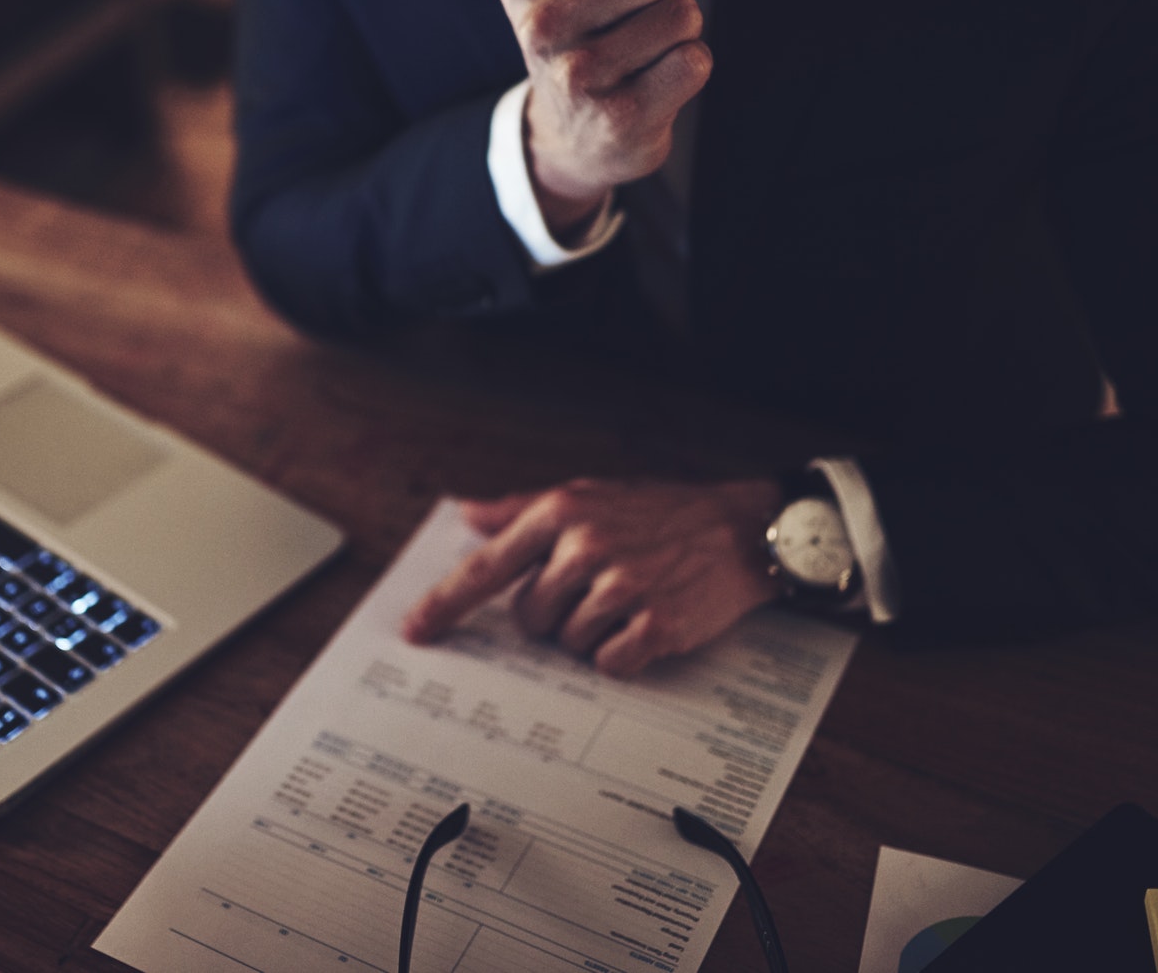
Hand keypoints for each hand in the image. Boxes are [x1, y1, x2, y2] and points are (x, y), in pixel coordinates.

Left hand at [401, 477, 785, 675]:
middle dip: (554, 614)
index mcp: (562, 513)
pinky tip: (646, 626)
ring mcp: (622, 588)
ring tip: (629, 600)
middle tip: (596, 589)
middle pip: (529, 618)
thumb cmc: (661, 512)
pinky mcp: (656, 626)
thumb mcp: (590, 494)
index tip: (416, 631)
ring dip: (591, 634)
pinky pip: (608, 665)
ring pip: (567, 644)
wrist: (741, 528)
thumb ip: (523, 508)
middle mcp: (586, 547)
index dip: (445, 604)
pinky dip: (622, 655)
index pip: (487, 568)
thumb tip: (468, 515)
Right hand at [495, 0, 711, 236]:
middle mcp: (544, 29)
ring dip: (680, 30)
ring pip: (682, 13)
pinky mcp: (623, 116)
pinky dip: (689, 65)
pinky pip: (694, 59)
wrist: (571, 140)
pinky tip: (656, 79)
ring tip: (647, 49)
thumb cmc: (579, 49)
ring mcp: (582, 76)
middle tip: (641, 16)